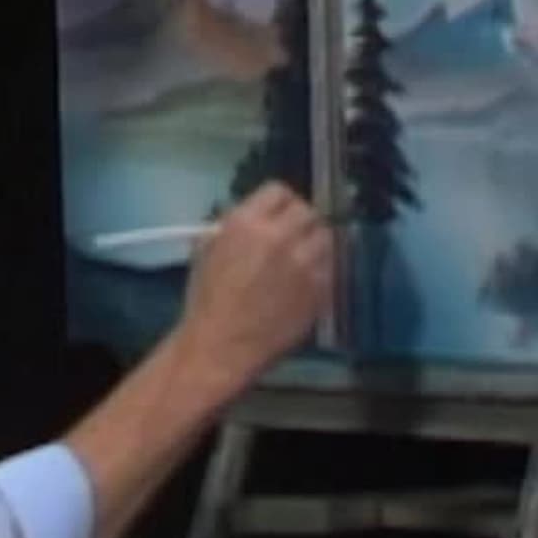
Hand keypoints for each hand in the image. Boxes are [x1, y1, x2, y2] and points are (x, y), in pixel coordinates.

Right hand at [173, 181, 335, 387]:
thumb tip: (254, 219)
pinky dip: (320, 269)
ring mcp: (305, 263)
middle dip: (300, 221)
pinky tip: (305, 282)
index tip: (278, 214)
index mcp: (246, 223)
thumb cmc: (206, 301)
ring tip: (303, 257)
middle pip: (307, 211)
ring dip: (315, 243)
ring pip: (325, 237)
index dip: (278, 203)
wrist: (222, 346)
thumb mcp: (207, 250)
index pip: (278, 191)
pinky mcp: (321, 288)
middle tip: (293, 236)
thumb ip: (233, 228)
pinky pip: (330, 267)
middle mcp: (280, 236)